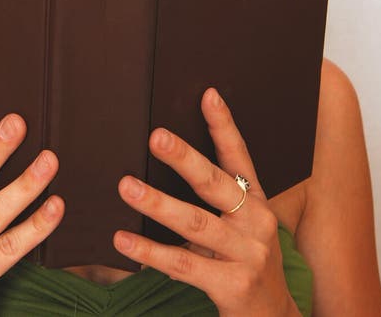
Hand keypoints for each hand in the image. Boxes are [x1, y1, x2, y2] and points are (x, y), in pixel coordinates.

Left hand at [114, 88, 297, 316]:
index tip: (207, 94)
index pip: (239, 156)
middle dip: (184, 158)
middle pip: (215, 183)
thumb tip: (166, 160)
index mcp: (257, 202)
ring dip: (157, 203)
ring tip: (126, 186)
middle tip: (155, 137)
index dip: (223, 125)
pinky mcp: (232, 285)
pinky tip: (124, 239)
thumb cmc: (247, 263)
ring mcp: (247, 255)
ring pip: (195, 222)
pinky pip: (184, 264)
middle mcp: (256, 223)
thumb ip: (215, 199)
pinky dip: (150, 252)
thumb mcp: (241, 226)